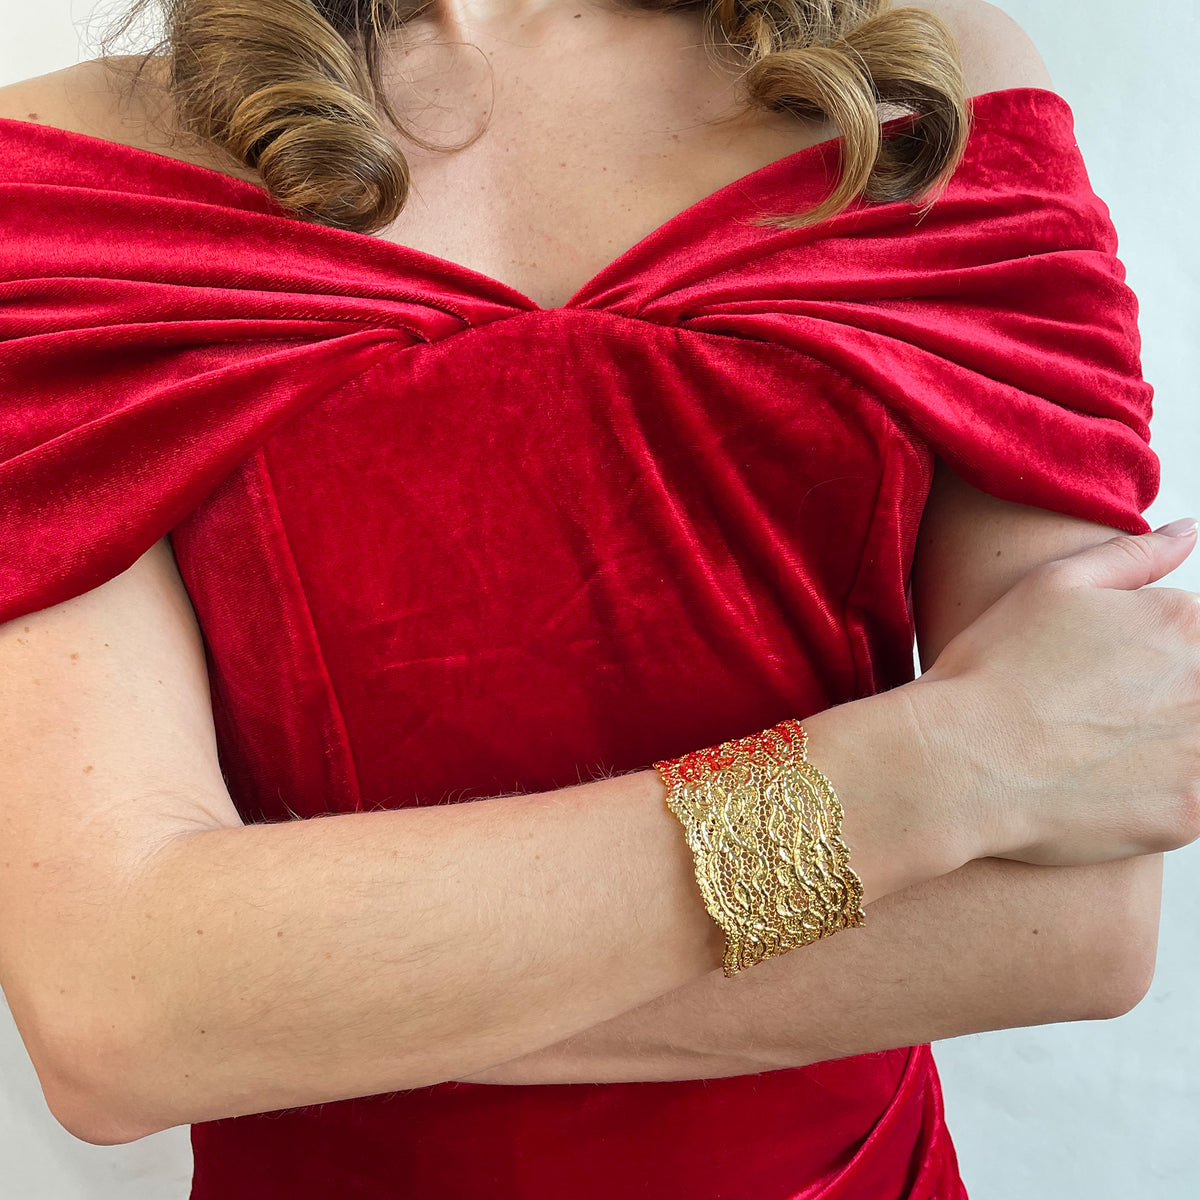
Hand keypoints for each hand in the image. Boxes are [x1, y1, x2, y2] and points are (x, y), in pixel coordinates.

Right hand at [911, 519, 1199, 866]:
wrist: (956, 760)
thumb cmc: (992, 669)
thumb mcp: (1052, 585)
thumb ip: (1133, 556)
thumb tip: (1187, 534)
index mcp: (1183, 624)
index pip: (1192, 637)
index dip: (1146, 659)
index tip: (1103, 680)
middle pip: (1194, 692)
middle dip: (1155, 701)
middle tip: (1092, 719)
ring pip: (1193, 746)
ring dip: (1160, 748)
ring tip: (1097, 755)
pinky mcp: (1189, 814)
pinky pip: (1191, 805)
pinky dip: (1155, 799)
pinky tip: (1101, 791)